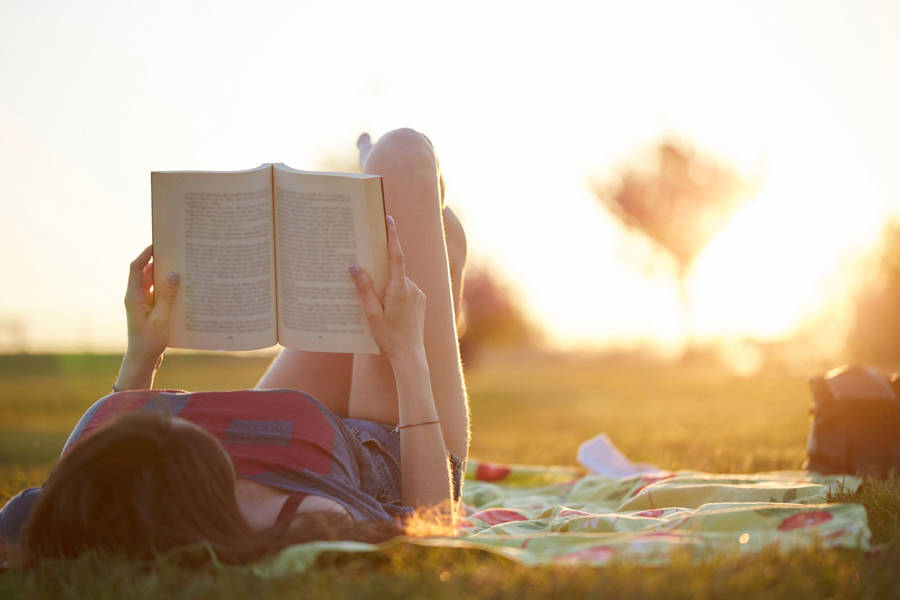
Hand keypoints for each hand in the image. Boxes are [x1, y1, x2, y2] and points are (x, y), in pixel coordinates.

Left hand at [124, 245, 179, 365]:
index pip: (136, 269)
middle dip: (158, 262)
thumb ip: (168, 296)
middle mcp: (136, 297)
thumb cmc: (149, 341)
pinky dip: (168, 288)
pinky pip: (159, 293)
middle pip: (145, 272)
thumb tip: (175, 275)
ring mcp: (143, 303)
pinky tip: (182, 287)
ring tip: (181, 267)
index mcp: (133, 297)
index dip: (145, 254)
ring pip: (153, 282)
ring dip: (165, 275)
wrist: (143, 360)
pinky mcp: (150, 309)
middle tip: (175, 252)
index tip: (157, 244)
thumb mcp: (161, 318)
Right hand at [349, 216, 426, 361]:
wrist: (410, 355)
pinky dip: (395, 292)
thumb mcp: (371, 314)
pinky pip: (406, 289)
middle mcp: (412, 288)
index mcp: (399, 289)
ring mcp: (419, 294)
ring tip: (376, 301)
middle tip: (367, 266)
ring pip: (399, 280)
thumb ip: (364, 289)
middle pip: (394, 269)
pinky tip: (387, 307)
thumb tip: (354, 267)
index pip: (397, 256)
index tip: (389, 220)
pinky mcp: (421, 300)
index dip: (393, 237)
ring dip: (388, 284)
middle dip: (381, 267)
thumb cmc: (389, 337)